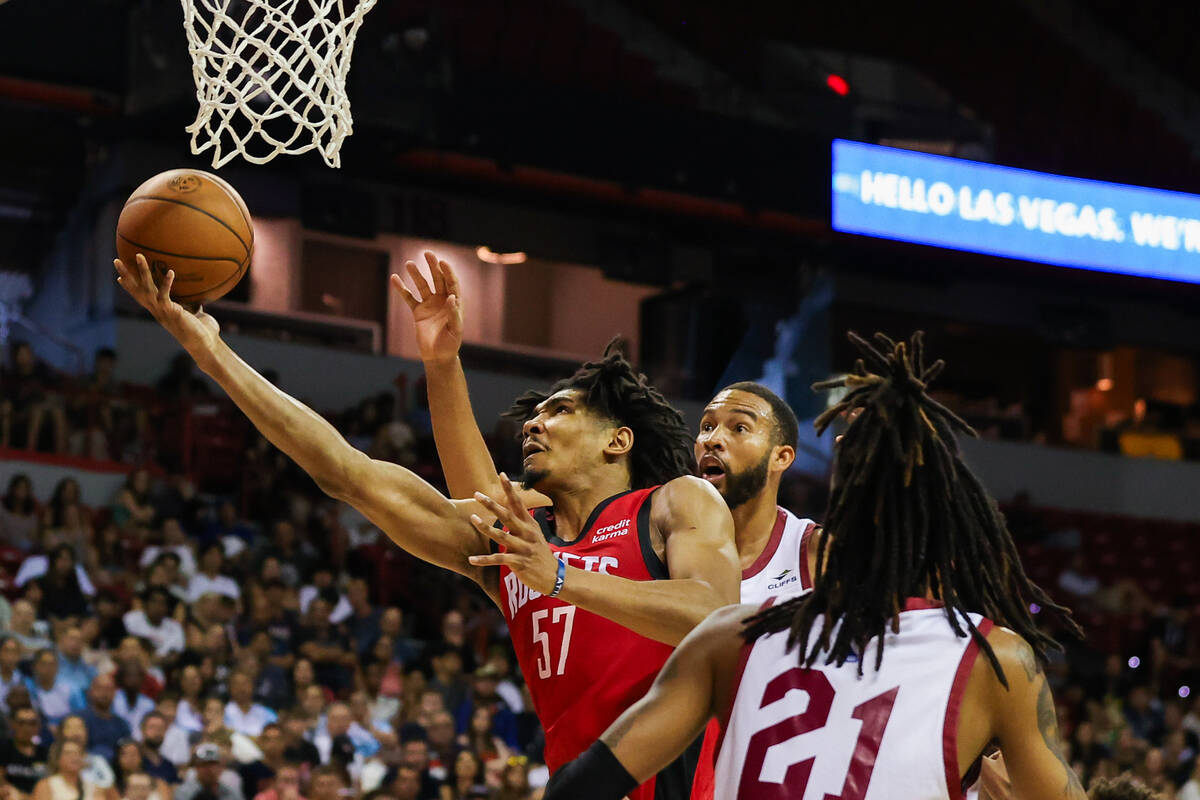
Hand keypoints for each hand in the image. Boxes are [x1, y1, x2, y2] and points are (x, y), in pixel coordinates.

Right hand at [113, 254, 219, 358]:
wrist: (205, 344)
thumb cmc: (202, 330)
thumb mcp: (194, 314)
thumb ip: (192, 306)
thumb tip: (199, 298)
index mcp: (160, 310)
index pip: (141, 297)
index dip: (130, 288)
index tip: (119, 278)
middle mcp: (157, 310)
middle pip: (137, 290)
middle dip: (126, 275)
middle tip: (116, 260)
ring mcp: (162, 311)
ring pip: (147, 288)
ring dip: (142, 271)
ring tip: (139, 255)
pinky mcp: (171, 312)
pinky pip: (166, 295)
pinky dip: (167, 283)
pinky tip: (170, 271)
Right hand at [392, 251, 463, 363]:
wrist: (437, 356)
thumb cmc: (450, 344)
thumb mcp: (455, 330)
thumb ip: (453, 314)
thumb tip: (451, 297)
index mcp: (455, 303)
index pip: (452, 283)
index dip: (448, 272)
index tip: (442, 262)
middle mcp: (443, 300)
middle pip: (438, 279)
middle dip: (433, 267)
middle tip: (427, 254)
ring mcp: (430, 305)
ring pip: (422, 286)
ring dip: (416, 275)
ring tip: (409, 263)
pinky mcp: (418, 312)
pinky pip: (409, 297)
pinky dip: (402, 289)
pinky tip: (394, 279)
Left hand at [467, 473, 558, 594]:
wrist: (554, 576)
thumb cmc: (541, 555)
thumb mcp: (536, 535)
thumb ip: (525, 522)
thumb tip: (520, 507)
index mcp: (530, 525)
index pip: (518, 503)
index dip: (510, 489)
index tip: (501, 474)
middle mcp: (527, 534)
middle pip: (507, 515)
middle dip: (492, 504)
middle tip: (477, 494)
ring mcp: (523, 548)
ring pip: (501, 535)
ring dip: (485, 527)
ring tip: (472, 519)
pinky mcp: (519, 562)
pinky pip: (498, 559)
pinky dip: (484, 560)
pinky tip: (471, 559)